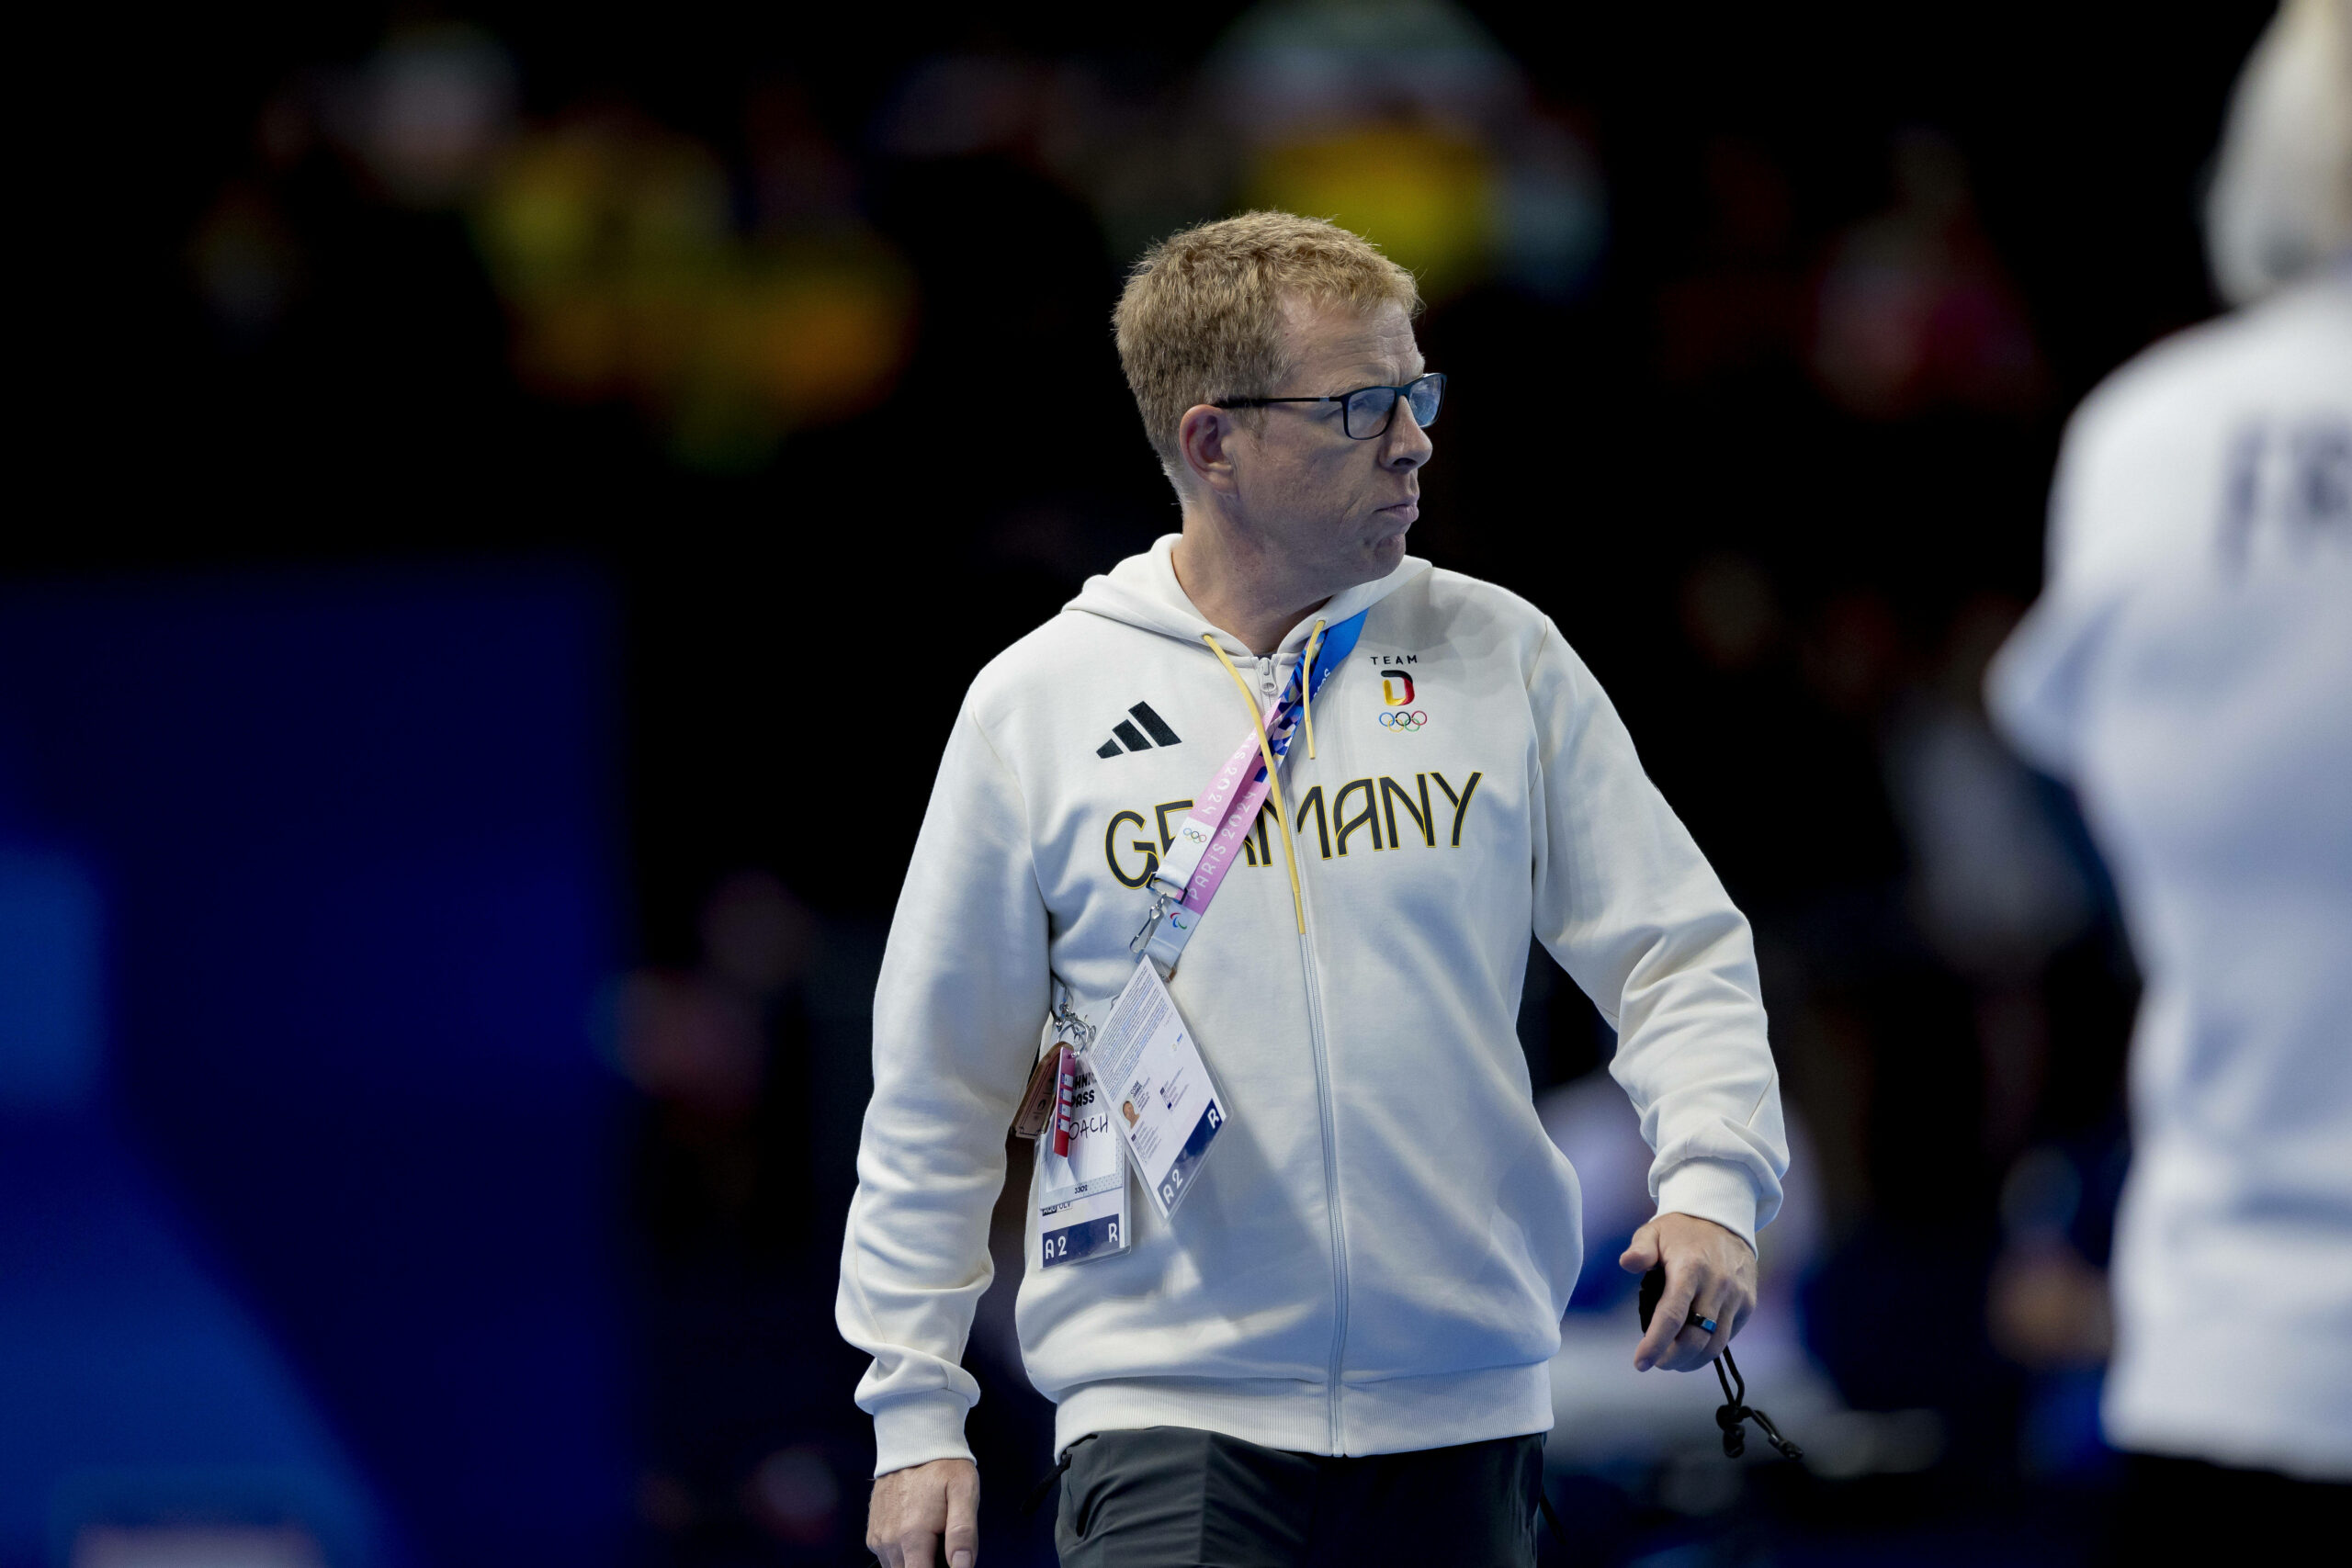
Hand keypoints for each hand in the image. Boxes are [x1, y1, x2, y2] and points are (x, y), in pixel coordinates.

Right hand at [867, 1457, 978, 1567]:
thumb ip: (963, 1532)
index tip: (950, 1560)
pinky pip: (888, 1558)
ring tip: (931, 1536)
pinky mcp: (873, 1535)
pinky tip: (915, 1533)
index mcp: (913, 1536)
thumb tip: (962, 1567)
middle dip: (929, 1565)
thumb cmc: (943, 1466)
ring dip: (916, 1561)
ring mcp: (879, 1539)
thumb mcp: (964, 1491)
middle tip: (943, 1543)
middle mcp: (890, 1541)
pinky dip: (903, 1554)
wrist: (913, 1441)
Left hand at [1621, 1212, 1756, 1372]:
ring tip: (1675, 1361)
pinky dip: (1711, 1347)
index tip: (1641, 1362)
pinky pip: (1729, 1335)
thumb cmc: (1682, 1230)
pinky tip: (1695, 1347)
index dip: (1655, 1344)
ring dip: (1693, 1360)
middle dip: (1673, 1359)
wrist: (1724, 1218)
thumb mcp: (1654, 1231)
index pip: (1671, 1316)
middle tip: (1657, 1363)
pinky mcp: (1748, 1303)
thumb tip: (1627, 1263)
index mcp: (1689, 1268)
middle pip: (1696, 1339)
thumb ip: (1640, 1249)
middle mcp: (1716, 1285)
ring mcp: (1736, 1296)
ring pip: (1716, 1344)